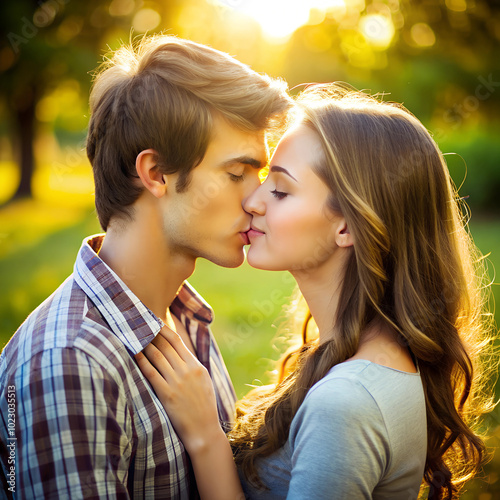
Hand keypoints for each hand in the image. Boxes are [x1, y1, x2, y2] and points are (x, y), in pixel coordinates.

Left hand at [135, 326, 223, 453]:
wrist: (204, 431)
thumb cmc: (204, 407)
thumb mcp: (204, 381)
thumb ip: (193, 366)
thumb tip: (180, 353)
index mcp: (197, 366)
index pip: (177, 341)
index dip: (164, 330)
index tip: (154, 322)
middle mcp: (187, 370)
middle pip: (165, 346)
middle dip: (151, 334)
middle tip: (139, 325)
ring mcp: (177, 382)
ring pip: (157, 357)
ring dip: (144, 345)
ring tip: (134, 336)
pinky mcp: (167, 394)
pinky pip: (151, 373)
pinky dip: (142, 362)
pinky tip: (134, 354)